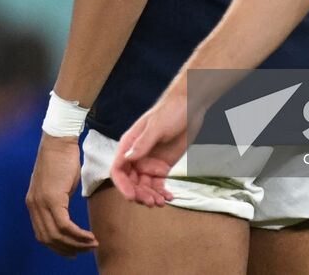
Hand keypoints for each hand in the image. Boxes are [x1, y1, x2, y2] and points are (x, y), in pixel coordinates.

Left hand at [26, 134, 97, 256]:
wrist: (59, 140)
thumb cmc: (62, 159)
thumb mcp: (58, 186)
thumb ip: (58, 203)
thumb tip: (66, 218)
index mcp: (33, 203)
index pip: (42, 234)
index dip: (58, 246)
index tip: (73, 251)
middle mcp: (33, 205)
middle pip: (48, 238)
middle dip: (67, 249)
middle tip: (84, 251)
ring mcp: (41, 203)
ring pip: (57, 235)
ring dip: (76, 244)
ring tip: (91, 244)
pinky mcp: (52, 199)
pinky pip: (64, 225)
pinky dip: (77, 235)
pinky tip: (88, 236)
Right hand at [110, 86, 194, 206]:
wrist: (190, 106)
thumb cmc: (170, 111)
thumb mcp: (156, 126)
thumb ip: (142, 143)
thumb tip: (127, 159)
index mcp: (129, 145)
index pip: (118, 169)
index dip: (122, 185)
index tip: (131, 197)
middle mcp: (137, 156)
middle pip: (131, 181)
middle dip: (139, 194)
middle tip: (152, 201)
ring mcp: (150, 162)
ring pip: (144, 185)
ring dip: (150, 196)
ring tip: (161, 202)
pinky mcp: (163, 166)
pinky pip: (158, 184)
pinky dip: (161, 192)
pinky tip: (169, 197)